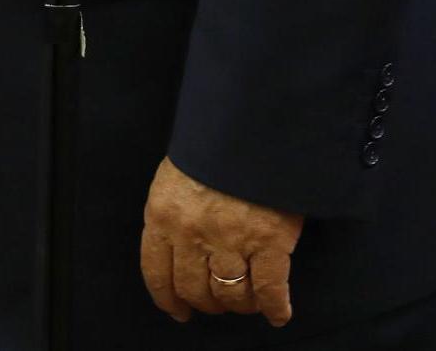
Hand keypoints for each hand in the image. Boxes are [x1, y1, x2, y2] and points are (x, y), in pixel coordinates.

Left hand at [140, 156, 303, 326]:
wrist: (250, 123)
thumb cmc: (212, 146)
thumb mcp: (176, 175)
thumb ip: (173, 214)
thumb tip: (179, 251)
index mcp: (163, 215)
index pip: (156, 273)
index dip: (168, 299)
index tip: (178, 310)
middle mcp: (192, 234)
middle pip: (195, 290)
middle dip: (207, 302)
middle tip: (219, 301)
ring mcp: (231, 241)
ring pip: (231, 295)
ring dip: (240, 305)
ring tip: (247, 301)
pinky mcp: (269, 242)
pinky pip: (269, 290)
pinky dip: (275, 307)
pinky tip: (278, 312)